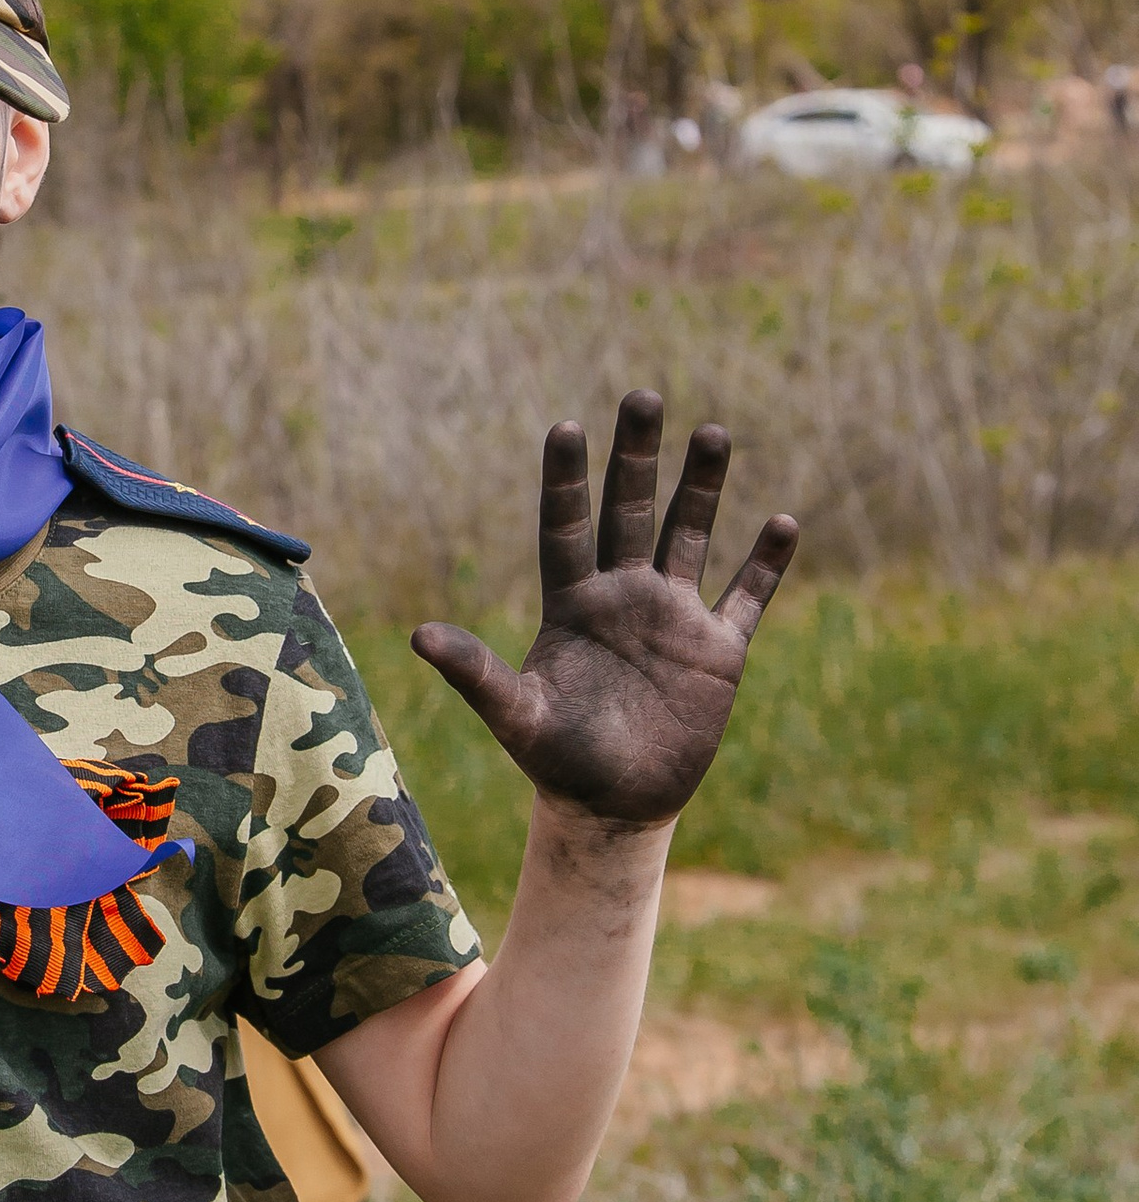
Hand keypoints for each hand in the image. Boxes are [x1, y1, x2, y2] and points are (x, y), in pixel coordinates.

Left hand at [413, 392, 797, 828]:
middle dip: (636, 457)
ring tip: (714, 433)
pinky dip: (765, 564)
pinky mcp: (717, 651)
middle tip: (641, 395)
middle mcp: (622, 597)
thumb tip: (417, 636)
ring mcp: (672, 618)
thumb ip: (476, 673)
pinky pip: (746, 598)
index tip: (566, 428)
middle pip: (629, 512)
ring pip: (689, 537)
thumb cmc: (556, 761)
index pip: (567, 528)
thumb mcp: (516, 715)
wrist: (613, 806)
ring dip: (702, 488)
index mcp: (571, 603)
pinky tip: (784, 522)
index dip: (567, 481)